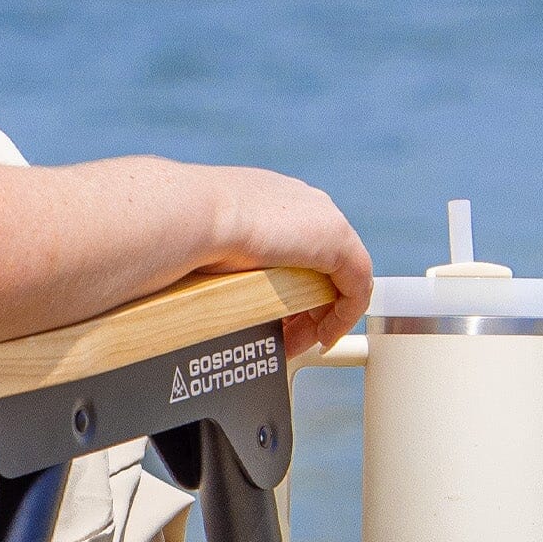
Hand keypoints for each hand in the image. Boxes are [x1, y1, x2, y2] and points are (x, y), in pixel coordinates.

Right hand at [198, 167, 371, 355]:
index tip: (277, 314)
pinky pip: (357, 286)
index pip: (299, 244)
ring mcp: (323, 219)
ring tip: (301, 343)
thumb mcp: (207, 243)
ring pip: (341, 276)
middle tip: (289, 336)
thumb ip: (220, 256)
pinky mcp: (338, 241)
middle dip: (309, 306)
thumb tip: (205, 282)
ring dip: (323, 315)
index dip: (293, 285)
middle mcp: (303, 203)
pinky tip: (325, 338)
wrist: (190, 214)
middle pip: (324, 264)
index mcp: (273, 198)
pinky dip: (344, 316)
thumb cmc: (185, 230)